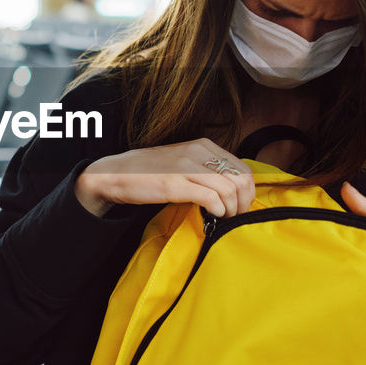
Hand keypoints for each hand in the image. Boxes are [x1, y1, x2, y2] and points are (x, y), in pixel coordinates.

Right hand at [75, 138, 255, 219]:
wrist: (117, 174)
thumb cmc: (151, 173)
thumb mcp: (184, 162)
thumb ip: (207, 170)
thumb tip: (232, 190)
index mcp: (204, 145)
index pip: (243, 168)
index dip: (247, 192)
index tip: (240, 206)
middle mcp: (198, 152)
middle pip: (240, 179)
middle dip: (243, 202)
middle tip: (235, 216)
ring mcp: (187, 167)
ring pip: (229, 189)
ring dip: (231, 210)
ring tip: (223, 218)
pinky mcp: (175, 184)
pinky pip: (211, 198)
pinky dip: (218, 211)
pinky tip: (212, 216)